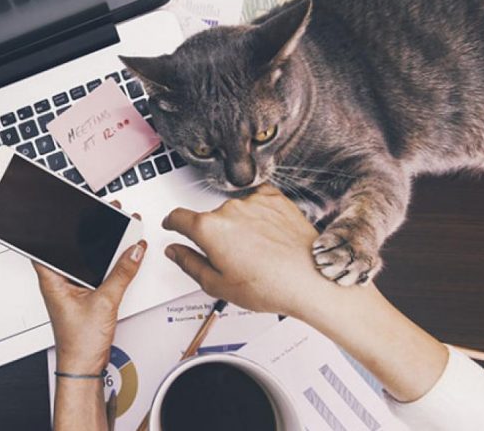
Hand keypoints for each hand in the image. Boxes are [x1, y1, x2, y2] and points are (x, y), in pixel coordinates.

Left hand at [35, 204, 145, 374]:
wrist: (83, 366)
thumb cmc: (79, 342)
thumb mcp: (105, 302)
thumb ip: (122, 274)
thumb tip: (133, 252)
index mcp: (52, 279)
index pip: (46, 243)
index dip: (56, 224)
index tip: (67, 208)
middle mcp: (58, 281)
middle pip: (69, 247)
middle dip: (86, 232)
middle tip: (102, 215)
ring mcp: (70, 288)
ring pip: (83, 259)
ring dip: (98, 248)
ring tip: (115, 232)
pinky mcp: (83, 295)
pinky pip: (93, 272)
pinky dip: (105, 264)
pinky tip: (119, 257)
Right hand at [161, 185, 335, 317]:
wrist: (311, 278)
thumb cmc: (270, 285)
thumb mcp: (217, 285)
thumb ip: (189, 263)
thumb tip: (174, 251)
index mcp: (209, 228)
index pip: (178, 218)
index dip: (172, 224)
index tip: (173, 226)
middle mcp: (229, 209)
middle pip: (210, 218)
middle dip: (215, 235)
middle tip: (230, 259)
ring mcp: (254, 202)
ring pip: (235, 212)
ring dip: (239, 226)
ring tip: (256, 253)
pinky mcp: (276, 199)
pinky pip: (258, 203)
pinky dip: (258, 216)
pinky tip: (267, 237)